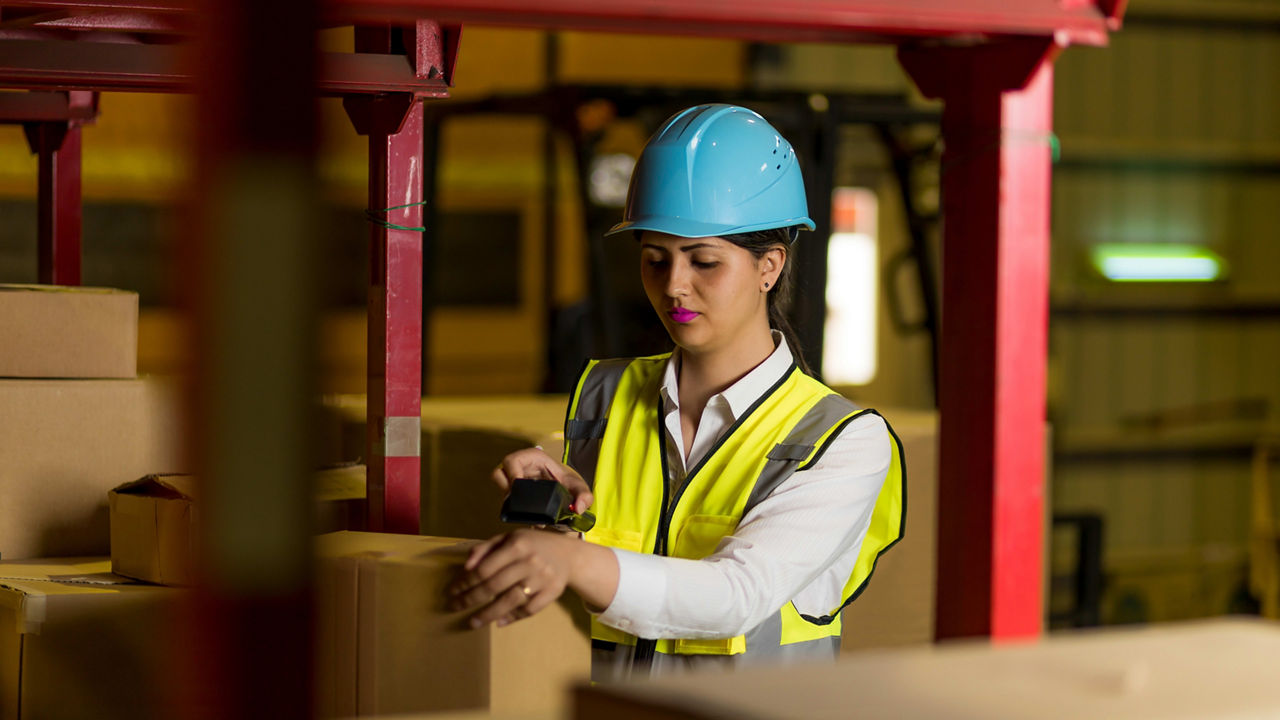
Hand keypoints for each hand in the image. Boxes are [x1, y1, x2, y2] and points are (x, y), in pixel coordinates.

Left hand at [448, 528, 576, 627]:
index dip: (466, 582)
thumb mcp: (509, 538)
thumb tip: (467, 567)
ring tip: (473, 622)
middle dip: (471, 599)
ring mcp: (541, 579)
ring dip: (489, 614)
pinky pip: (529, 609)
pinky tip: (499, 622)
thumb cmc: (533, 545)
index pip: (485, 568)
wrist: (569, 555)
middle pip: (494, 586)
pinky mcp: (552, 593)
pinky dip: (513, 617)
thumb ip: (486, 548)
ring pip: (510, 600)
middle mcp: (529, 562)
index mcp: (517, 545)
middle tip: (456, 607)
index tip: (453, 591)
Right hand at [492, 447, 593, 512]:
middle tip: (517, 502)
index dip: (511, 473)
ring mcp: (514, 479)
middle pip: (499, 472)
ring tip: (521, 510)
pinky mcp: (512, 491)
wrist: (565, 492)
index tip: (517, 487)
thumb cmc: (569, 483)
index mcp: (534, 457)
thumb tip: (578, 508)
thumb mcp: (579, 488)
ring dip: (506, 498)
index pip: (512, 460)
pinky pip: (503, 497)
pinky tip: (523, 515)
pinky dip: (510, 506)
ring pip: (498, 485)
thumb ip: (585, 496)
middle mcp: (520, 466)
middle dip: (504, 488)